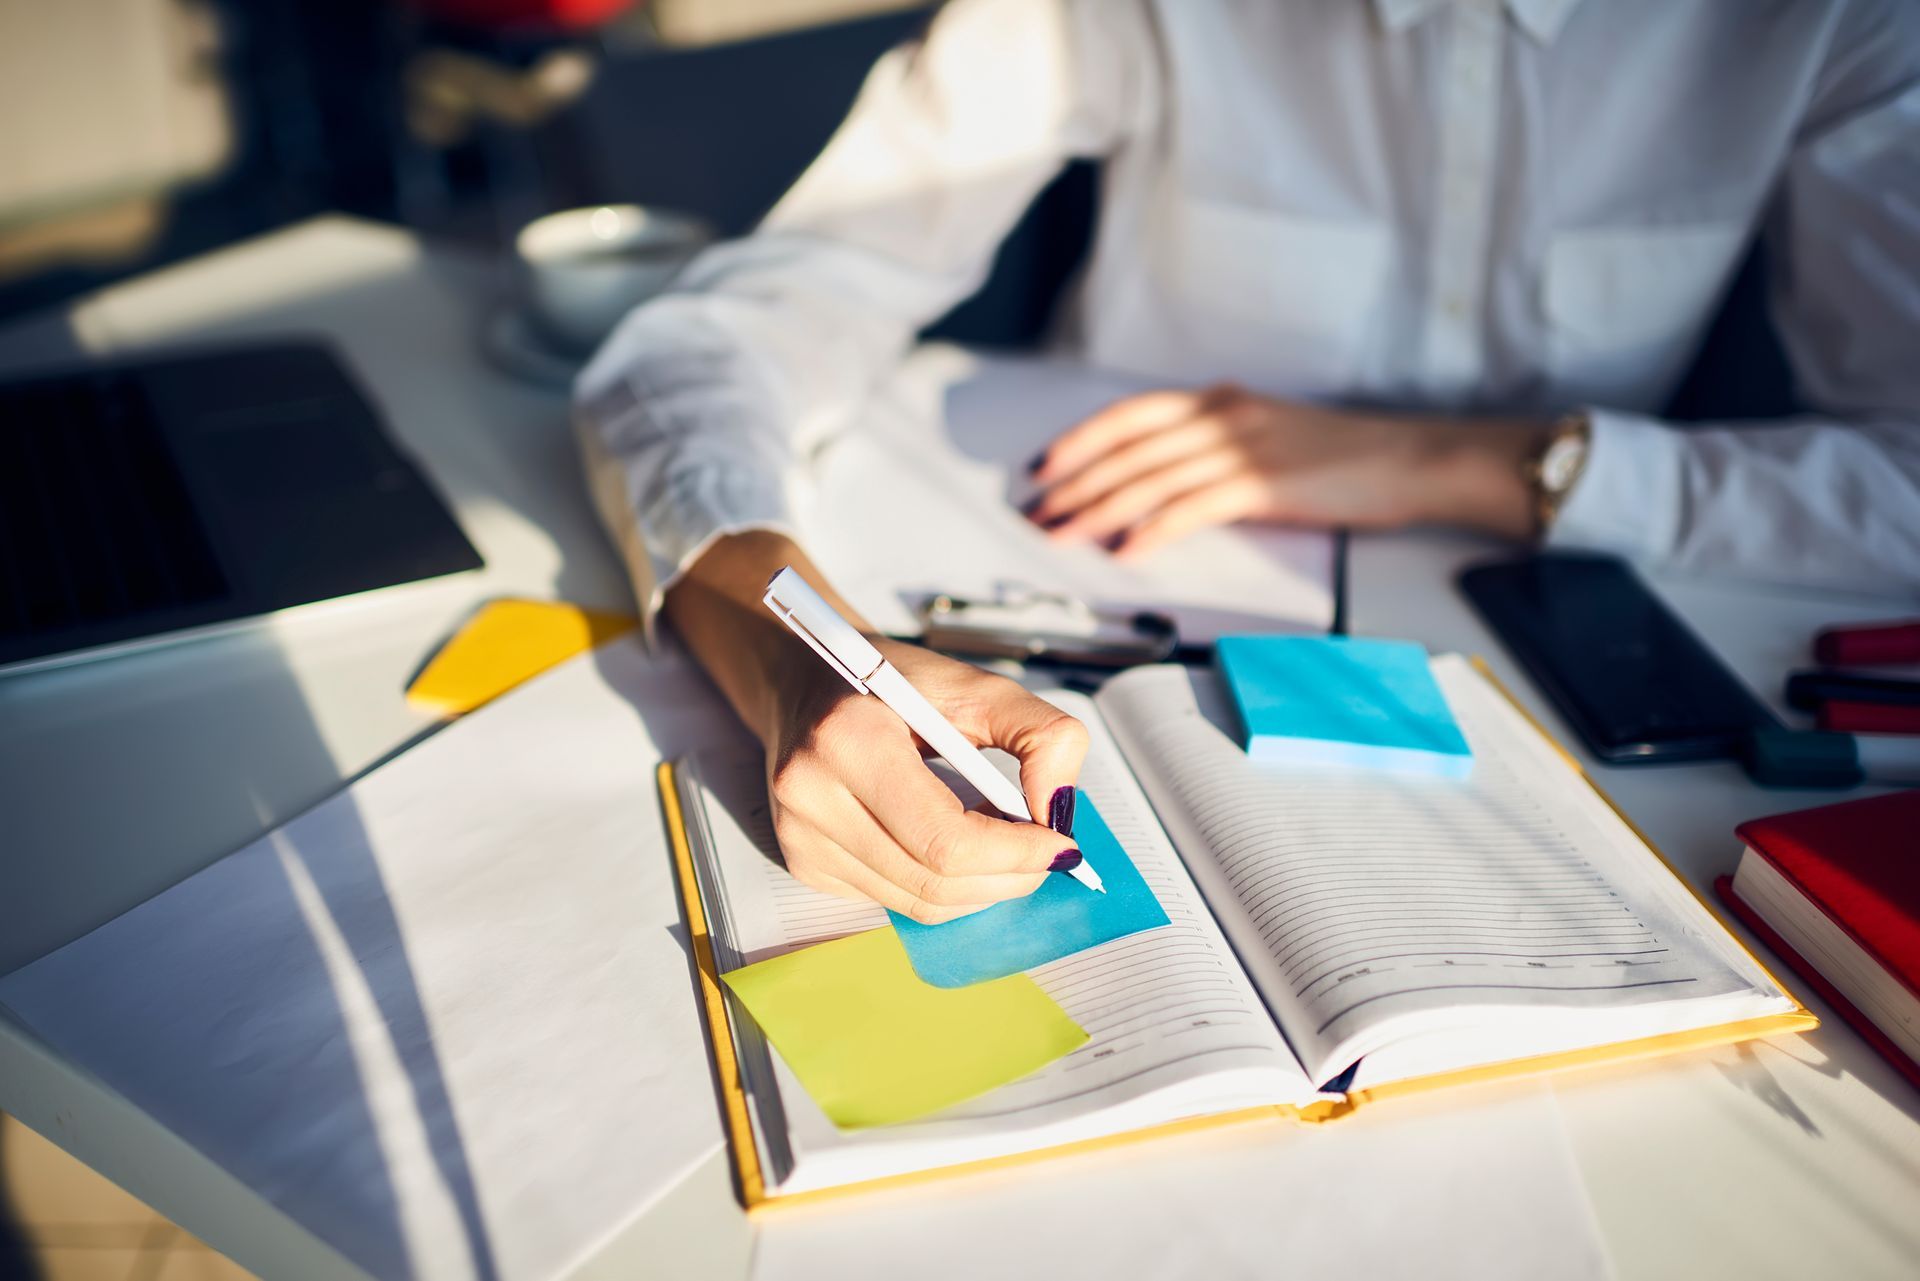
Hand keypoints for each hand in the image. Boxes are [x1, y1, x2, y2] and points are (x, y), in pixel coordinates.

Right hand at [764, 638, 1088, 922]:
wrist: (803, 682)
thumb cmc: (887, 680)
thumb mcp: (973, 684)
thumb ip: (1039, 734)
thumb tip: (1059, 809)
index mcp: (849, 740)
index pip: (945, 840)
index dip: (1015, 853)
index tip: (1060, 844)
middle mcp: (811, 796)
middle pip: (936, 882)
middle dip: (1008, 876)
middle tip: (1045, 853)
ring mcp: (801, 838)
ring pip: (919, 903)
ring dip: (980, 885)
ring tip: (1003, 842)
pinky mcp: (804, 864)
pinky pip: (894, 899)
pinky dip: (942, 884)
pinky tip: (953, 844)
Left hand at [1023, 384, 1544, 555]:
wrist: (1412, 457)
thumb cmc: (1345, 456)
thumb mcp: (1269, 436)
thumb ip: (1218, 447)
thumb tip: (1167, 478)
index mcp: (1219, 403)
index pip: (1129, 416)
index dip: (1078, 439)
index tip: (1041, 466)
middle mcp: (1222, 416)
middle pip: (1127, 449)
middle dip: (1073, 483)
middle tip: (1036, 512)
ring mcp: (1243, 448)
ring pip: (1149, 477)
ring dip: (1097, 508)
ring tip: (1062, 533)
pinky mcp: (1265, 483)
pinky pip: (1193, 506)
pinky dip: (1153, 528)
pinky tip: (1126, 550)